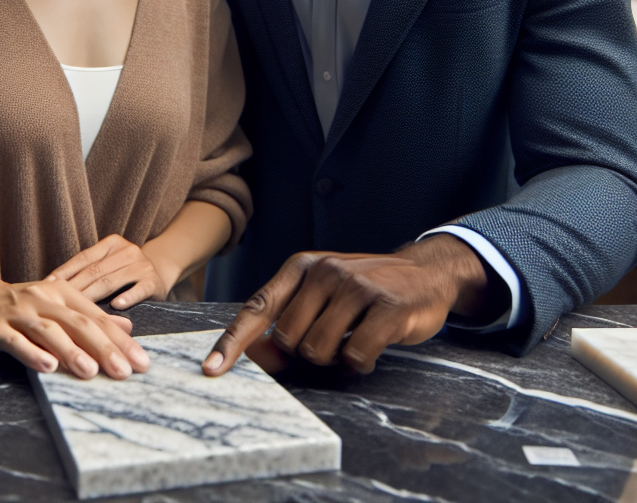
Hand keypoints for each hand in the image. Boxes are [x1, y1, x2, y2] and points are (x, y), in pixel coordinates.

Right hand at [0, 268, 149, 378]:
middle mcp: (44, 299)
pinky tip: (47, 367)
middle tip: (125, 371)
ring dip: (71, 351)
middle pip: (78, 324)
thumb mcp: (61, 306)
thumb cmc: (27, 305)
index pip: (97, 318)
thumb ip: (92, 317)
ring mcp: (19, 313)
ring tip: (91, 371)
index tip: (141, 361)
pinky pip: (16, 341)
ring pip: (49, 331)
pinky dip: (32, 353)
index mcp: (64, 294)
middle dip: (104, 348)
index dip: (120, 340)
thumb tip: (127, 328)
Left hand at [49, 234, 177, 309]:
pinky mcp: (153, 281)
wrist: (161, 268)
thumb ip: (88, 270)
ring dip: (93, 297)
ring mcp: (141, 266)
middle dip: (73, 288)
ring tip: (76, 310)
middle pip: (95, 271)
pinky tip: (116, 306)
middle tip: (54, 304)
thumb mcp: (109, 262)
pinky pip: (138, 289)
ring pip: (112, 281)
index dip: (64, 271)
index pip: (84, 258)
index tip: (46, 285)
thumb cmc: (124, 270)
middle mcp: (127, 251)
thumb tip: (52, 286)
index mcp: (111, 244)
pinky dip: (127, 297)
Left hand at [202, 235, 488, 376]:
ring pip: (318, 350)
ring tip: (352, 340)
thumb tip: (255, 354)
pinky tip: (373, 346)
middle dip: (306, 353)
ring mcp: (356, 286)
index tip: (211, 370)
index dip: (232, 342)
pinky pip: (355, 356)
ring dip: (334, 360)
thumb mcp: (322, 297)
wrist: (425, 273)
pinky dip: (360, 363)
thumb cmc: (365, 291)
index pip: (257, 307)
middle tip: (331, 340)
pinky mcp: (386, 306)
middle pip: (289, 340)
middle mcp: (324, 271)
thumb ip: (288, 321)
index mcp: (300, 267)